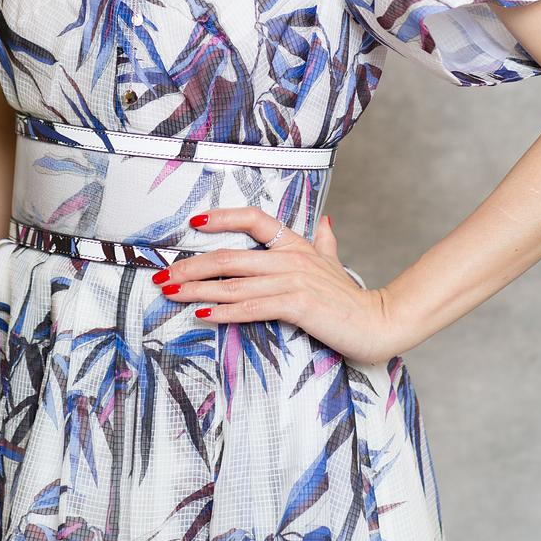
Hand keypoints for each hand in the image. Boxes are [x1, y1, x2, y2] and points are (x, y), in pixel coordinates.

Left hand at [152, 207, 396, 362]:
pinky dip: (224, 311)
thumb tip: (325, 219)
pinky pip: (252, 307)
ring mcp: (293, 281)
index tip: (194, 223)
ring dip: (197, 290)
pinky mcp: (297, 305)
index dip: (223, 217)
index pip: (255, 219)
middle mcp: (290, 258)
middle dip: (190, 267)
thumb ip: (326, 240)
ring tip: (171, 293)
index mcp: (296, 244)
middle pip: (230, 257)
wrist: (377, 322)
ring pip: (234, 283)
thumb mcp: (334, 262)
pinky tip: (203, 314)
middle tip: (162, 274)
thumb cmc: (351, 296)